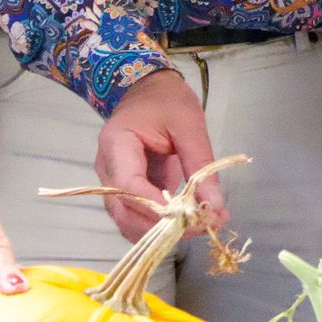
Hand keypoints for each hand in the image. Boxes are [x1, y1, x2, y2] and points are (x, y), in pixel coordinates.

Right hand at [94, 68, 227, 241]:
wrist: (148, 90)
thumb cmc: (166, 100)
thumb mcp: (189, 124)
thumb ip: (200, 163)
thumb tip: (214, 205)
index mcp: (117, 144)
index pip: (127, 185)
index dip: (154, 207)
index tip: (188, 216)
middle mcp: (107, 170)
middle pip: (124, 212)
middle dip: (161, 226)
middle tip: (203, 224)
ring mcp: (114, 184)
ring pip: (128, 222)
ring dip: (162, 232)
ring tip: (202, 224)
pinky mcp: (127, 192)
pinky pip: (138, 218)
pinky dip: (161, 226)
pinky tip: (190, 221)